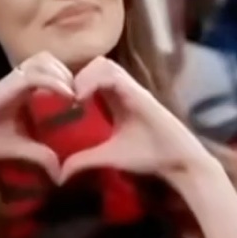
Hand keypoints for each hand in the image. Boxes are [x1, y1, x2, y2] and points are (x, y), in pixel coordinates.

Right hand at [0, 51, 73, 178]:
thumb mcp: (17, 148)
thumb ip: (39, 155)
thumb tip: (60, 174)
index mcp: (20, 90)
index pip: (47, 70)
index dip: (66, 79)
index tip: (80, 100)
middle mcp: (16, 80)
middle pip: (48, 58)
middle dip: (67, 71)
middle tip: (80, 94)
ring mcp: (10, 80)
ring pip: (42, 60)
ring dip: (61, 73)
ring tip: (72, 95)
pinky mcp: (4, 85)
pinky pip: (34, 74)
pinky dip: (54, 82)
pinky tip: (67, 96)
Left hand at [58, 56, 214, 184]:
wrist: (177, 162)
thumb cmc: (149, 156)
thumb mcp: (109, 156)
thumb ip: (84, 160)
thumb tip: (59, 174)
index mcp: (117, 99)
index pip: (92, 75)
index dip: (74, 81)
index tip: (60, 101)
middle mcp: (124, 89)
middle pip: (97, 63)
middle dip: (76, 75)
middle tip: (63, 97)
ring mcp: (133, 89)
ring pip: (104, 64)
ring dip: (84, 76)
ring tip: (73, 99)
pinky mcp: (139, 93)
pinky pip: (113, 75)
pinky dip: (93, 81)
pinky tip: (81, 100)